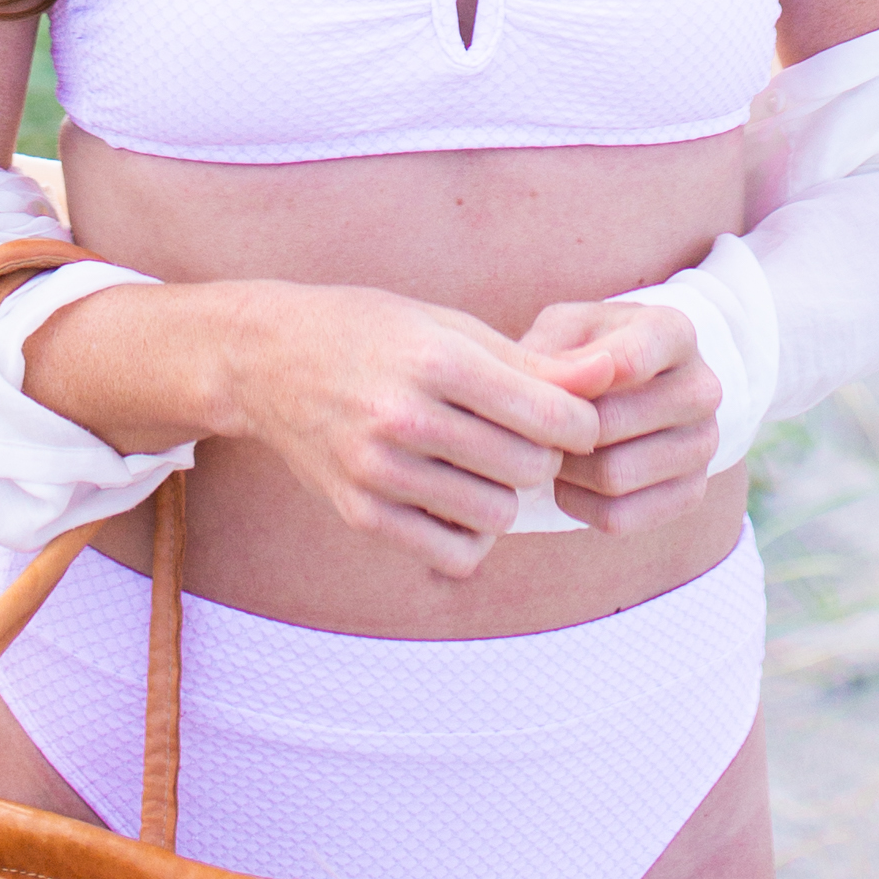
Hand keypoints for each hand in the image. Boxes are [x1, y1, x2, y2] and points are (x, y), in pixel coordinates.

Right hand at [222, 283, 614, 579]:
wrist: (269, 359)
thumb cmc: (370, 331)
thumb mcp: (448, 326)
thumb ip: (530, 362)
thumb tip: (610, 379)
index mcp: (434, 361)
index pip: (553, 417)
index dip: (578, 421)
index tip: (566, 416)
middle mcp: (404, 418)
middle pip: (530, 468)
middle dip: (541, 455)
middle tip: (519, 436)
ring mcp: (378, 472)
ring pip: (498, 515)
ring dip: (505, 493)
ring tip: (483, 462)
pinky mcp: (362, 514)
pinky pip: (455, 553)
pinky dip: (471, 533)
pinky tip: (457, 497)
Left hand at [518, 300, 722, 535]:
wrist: (630, 387)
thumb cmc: (587, 349)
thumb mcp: (564, 329)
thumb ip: (553, 352)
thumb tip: (565, 385)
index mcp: (673, 332)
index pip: (630, 359)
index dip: (576, 380)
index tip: (549, 385)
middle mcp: (701, 388)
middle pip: (611, 424)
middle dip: (560, 430)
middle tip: (534, 427)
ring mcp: (704, 444)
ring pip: (614, 476)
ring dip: (566, 470)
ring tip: (551, 450)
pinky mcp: (692, 492)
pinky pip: (620, 518)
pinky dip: (579, 504)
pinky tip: (570, 480)